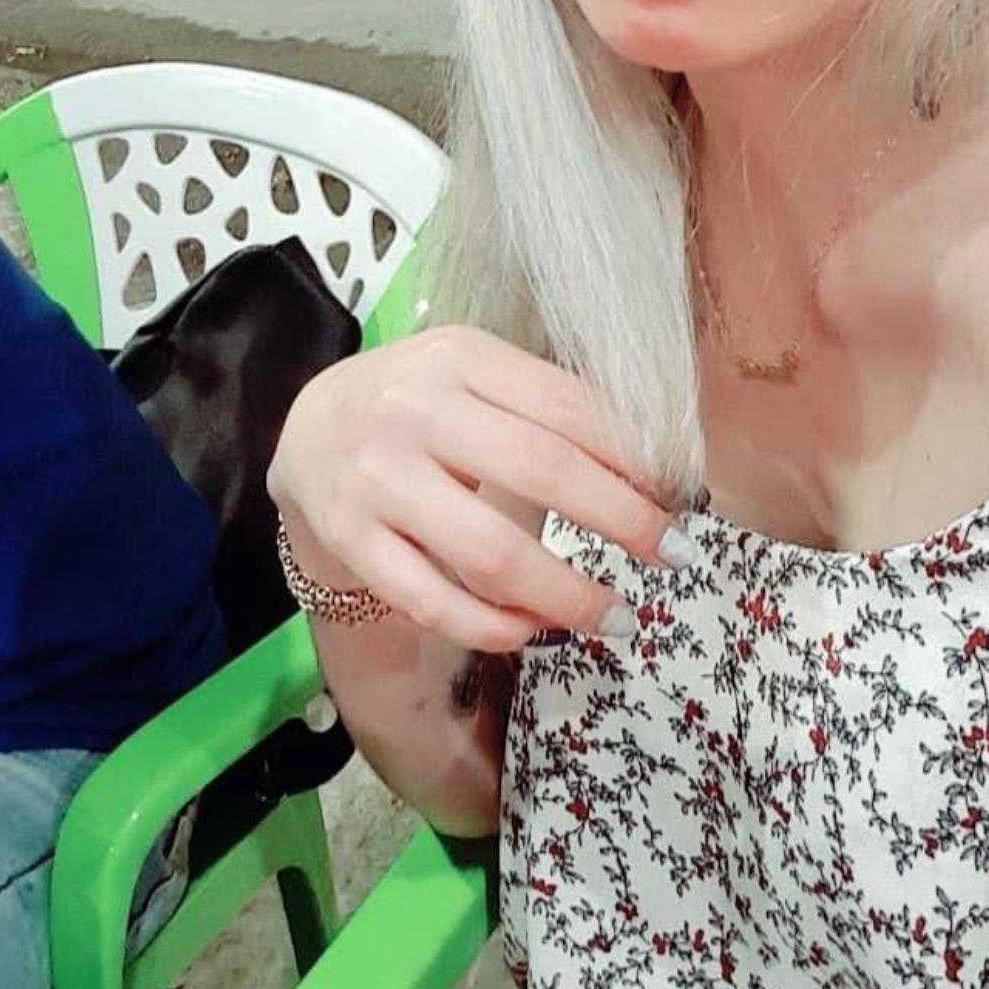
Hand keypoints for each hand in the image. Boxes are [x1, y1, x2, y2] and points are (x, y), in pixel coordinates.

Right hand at [268, 326, 685, 652]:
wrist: (306, 426)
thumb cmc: (419, 403)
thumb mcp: (475, 375)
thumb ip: (546, 408)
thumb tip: (654, 471)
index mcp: (461, 357)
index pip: (567, 408)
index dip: (634, 460)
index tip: (681, 500)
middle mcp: (415, 411)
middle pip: (541, 473)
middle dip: (623, 522)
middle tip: (675, 558)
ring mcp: (377, 479)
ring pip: (490, 554)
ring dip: (567, 595)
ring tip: (617, 616)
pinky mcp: (350, 541)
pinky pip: (433, 602)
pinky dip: (494, 628)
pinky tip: (534, 630)